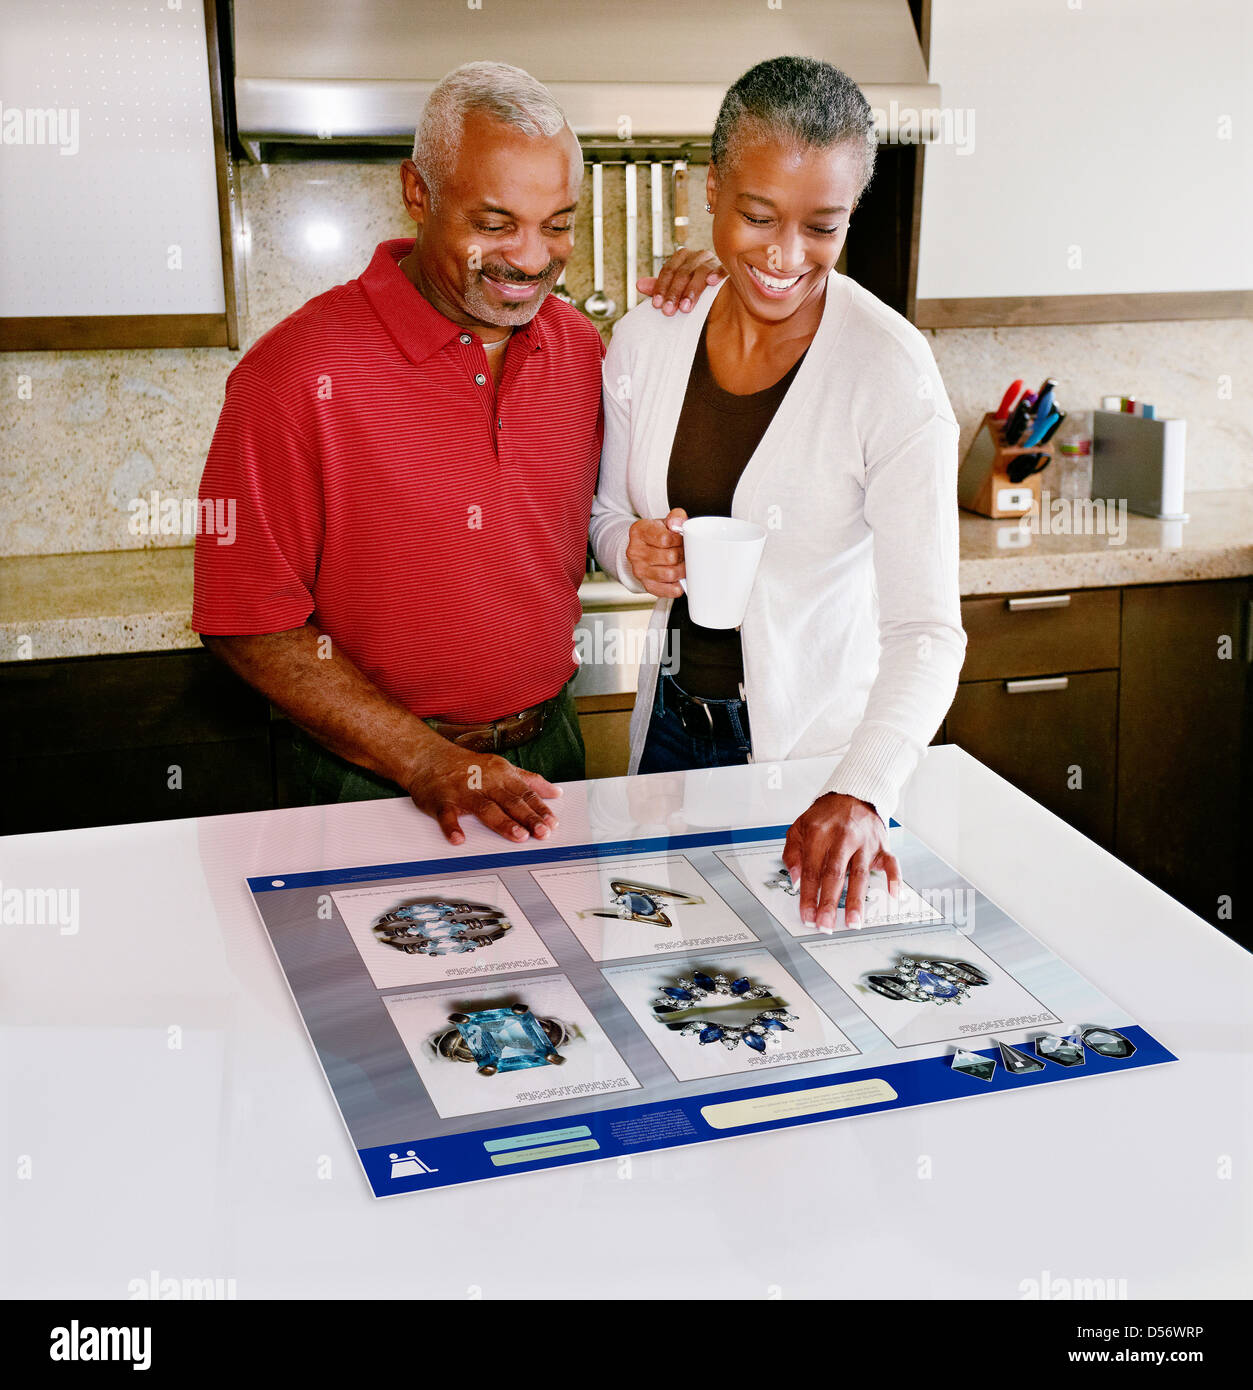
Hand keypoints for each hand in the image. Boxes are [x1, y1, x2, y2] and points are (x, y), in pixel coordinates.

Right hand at [404, 742, 560, 846]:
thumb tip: (555, 792)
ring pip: (485, 808)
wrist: (428, 758)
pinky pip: (447, 815)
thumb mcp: (502, 767)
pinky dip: (452, 827)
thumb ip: (529, 780)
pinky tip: (459, 838)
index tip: (552, 823)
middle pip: (510, 801)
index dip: (540, 809)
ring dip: (502, 822)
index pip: (525, 793)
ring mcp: (463, 792)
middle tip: (542, 832)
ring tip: (518, 835)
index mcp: (501, 774)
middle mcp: (484, 782)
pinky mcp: (442, 801)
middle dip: (528, 817)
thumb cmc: (468, 766)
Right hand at [626, 507, 685, 598]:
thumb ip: (676, 517)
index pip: (665, 539)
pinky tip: (680, 580)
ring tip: (684, 564)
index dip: (679, 540)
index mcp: (639, 531)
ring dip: (683, 570)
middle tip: (685, 553)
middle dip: (683, 555)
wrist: (643, 548)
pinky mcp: (646, 584)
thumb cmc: (657, 534)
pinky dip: (677, 587)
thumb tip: (678, 523)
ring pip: (670, 574)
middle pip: (670, 557)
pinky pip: (666, 590)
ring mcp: (639, 570)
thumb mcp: (665, 521)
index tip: (682, 540)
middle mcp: (635, 551)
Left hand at [636, 248, 724, 314]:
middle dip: (674, 293)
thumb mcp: (675, 290)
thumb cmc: (693, 292)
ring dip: (692, 291)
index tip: (657, 305)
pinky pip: (723, 270)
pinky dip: (717, 274)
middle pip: (683, 273)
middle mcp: (697, 256)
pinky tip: (712, 282)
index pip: (669, 270)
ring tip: (685, 308)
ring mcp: (713, 261)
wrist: (720, 296)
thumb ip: (659, 287)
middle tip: (668, 311)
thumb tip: (639, 285)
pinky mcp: (727, 268)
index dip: (661, 288)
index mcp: (682, 257)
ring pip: (700, 272)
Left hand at [782, 793, 900, 930]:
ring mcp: (864, 842)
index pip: (812, 871)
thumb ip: (792, 853)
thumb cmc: (826, 815)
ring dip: (856, 900)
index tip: (807, 915)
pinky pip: (891, 862)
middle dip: (829, 902)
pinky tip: (895, 895)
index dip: (809, 896)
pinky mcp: (881, 844)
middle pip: (834, 874)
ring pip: (860, 873)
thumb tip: (795, 879)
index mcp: (818, 834)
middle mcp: (842, 837)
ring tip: (853, 921)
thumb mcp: (799, 827)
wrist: (853, 794)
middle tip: (826, 924)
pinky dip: (895, 878)